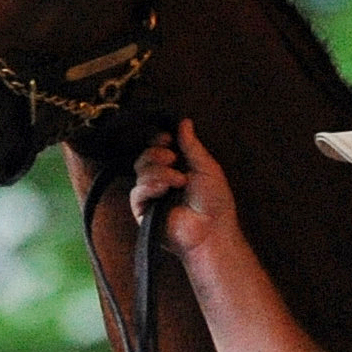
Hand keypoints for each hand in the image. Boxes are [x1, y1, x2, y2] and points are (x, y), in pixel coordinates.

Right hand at [130, 118, 239, 261]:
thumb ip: (192, 145)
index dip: (158, 140)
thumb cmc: (215, 202)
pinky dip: (150, 186)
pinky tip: (164, 190)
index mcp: (176, 168)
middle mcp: (161, 180)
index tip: (168, 139)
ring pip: (140, 170)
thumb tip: (184, 122)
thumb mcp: (206, 167)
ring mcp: (151, 196)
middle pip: (145, 156)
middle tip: (174, 160)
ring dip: (160, 171)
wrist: (212, 230)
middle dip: (158, 153)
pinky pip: (137, 192)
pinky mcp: (143, 211)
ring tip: (179, 181)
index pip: (156, 147)